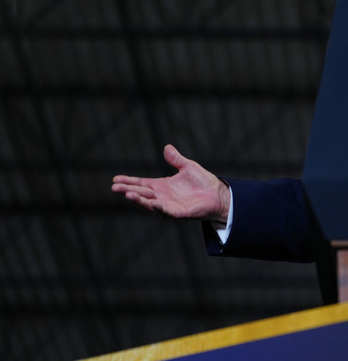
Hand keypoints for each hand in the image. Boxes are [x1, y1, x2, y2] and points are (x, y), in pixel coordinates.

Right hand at [111, 144, 230, 221]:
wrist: (218, 195)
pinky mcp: (180, 213)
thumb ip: (176, 159)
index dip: (129, 181)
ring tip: (128, 194)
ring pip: (150, 204)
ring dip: (139, 200)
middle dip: (128, 191)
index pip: (141, 183)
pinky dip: (160, 208)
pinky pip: (167, 212)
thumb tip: (167, 147)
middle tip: (115, 187)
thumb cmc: (203, 182)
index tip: (115, 179)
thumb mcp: (188, 167)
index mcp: (162, 186)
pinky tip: (153, 204)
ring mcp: (169, 206)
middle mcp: (162, 197)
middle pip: (141, 194)